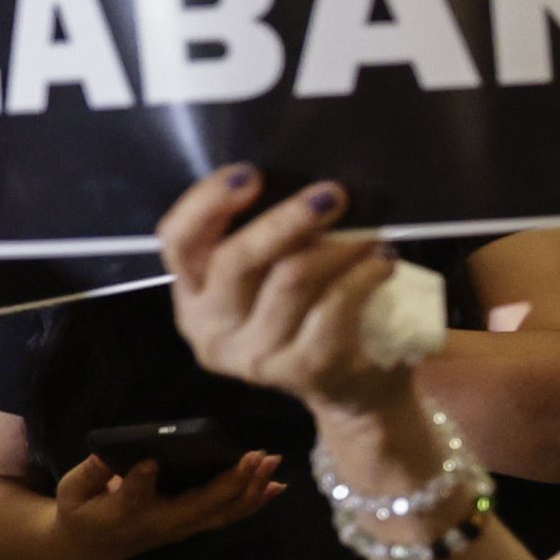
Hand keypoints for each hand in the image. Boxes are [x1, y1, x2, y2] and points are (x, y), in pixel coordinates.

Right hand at [43, 446, 284, 559]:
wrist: (93, 546)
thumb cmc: (83, 511)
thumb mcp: (72, 492)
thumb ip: (90, 473)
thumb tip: (112, 452)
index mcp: (122, 514)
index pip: (132, 499)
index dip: (140, 483)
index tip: (149, 463)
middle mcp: (159, 523)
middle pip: (198, 507)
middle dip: (229, 482)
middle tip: (254, 456)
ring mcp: (181, 527)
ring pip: (222, 513)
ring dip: (251, 489)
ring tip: (272, 463)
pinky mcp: (193, 525)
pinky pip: (228, 516)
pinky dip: (254, 501)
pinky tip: (278, 485)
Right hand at [156, 167, 406, 419]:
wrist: (350, 385)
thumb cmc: (306, 312)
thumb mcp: (268, 275)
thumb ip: (263, 238)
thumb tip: (296, 182)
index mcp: (192, 294)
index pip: (177, 242)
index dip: (206, 203)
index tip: (250, 174)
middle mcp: (210, 328)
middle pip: (236, 259)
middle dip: (286, 219)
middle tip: (333, 194)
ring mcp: (253, 356)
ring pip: (292, 279)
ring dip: (338, 246)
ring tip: (370, 233)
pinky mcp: (300, 370)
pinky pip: (333, 308)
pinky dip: (362, 276)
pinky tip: (381, 264)